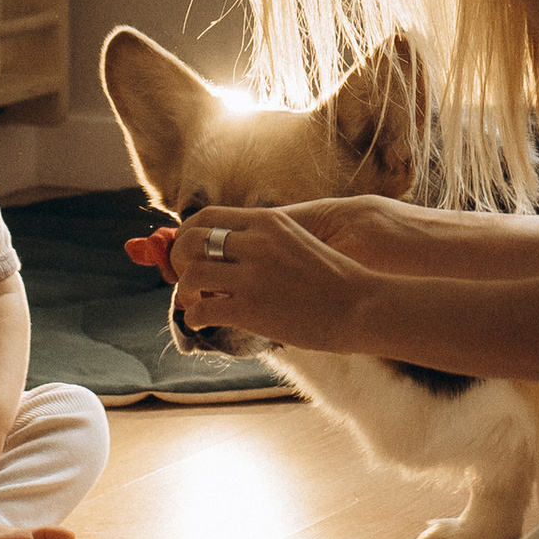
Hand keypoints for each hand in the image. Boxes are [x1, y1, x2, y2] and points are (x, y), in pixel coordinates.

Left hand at [170, 206, 373, 351]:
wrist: (362, 305)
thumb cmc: (333, 279)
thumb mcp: (296, 242)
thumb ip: (262, 241)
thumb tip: (227, 252)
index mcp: (267, 222)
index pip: (205, 217)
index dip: (186, 235)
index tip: (186, 253)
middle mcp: (255, 243)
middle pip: (190, 241)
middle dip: (176, 260)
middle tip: (182, 278)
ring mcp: (252, 276)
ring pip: (191, 276)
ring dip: (184, 292)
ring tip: (192, 302)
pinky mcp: (251, 309)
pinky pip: (202, 310)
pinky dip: (194, 317)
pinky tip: (202, 322)